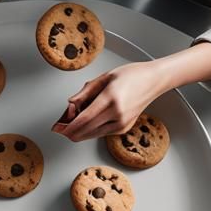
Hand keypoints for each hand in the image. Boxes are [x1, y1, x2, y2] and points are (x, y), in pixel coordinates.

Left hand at [52, 61, 167, 141]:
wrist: (153, 81)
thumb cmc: (131, 75)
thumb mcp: (105, 77)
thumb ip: (85, 92)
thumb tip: (70, 104)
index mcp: (111, 98)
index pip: (84, 119)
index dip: (68, 126)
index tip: (57, 128)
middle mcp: (117, 114)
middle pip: (86, 130)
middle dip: (70, 131)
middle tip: (60, 125)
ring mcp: (122, 123)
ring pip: (93, 135)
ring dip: (79, 131)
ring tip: (73, 119)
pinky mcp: (124, 128)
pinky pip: (102, 133)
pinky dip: (90, 130)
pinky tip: (87, 121)